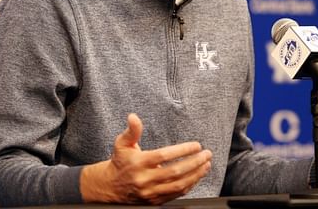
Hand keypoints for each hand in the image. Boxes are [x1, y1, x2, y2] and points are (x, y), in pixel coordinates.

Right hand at [80, 113, 211, 203]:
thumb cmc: (120, 162)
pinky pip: (176, 194)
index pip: (164, 156)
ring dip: (196, 175)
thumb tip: (134, 117)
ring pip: (178, 185)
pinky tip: (197, 176)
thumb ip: (131, 131)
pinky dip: (189, 185)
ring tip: (206, 165)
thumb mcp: (122, 144)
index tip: (196, 145)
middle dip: (195, 162)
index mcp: (139, 163)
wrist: (110, 187)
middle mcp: (145, 179)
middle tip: (207, 154)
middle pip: (175, 172)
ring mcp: (151, 192)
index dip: (182, 150)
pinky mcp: (155, 201)